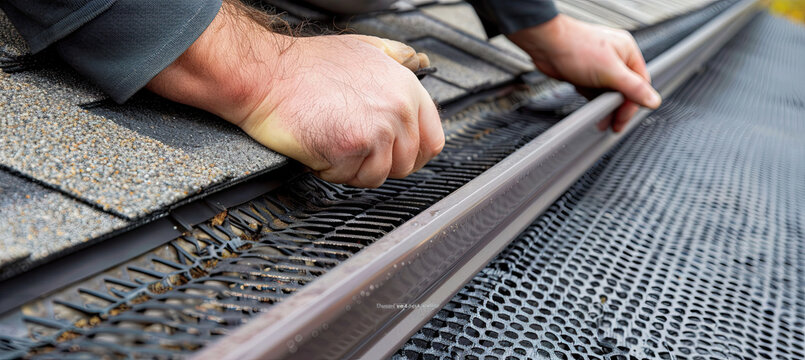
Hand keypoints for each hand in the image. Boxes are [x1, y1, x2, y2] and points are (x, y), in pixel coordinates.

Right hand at [147, 2, 442, 187]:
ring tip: (333, 142)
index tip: (396, 156)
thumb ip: (396, 68)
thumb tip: (415, 84)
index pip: (432, 141)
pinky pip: (350, 179)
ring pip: (379, 176)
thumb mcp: (365, 51)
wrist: (266, 75)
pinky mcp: (351, 149)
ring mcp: (377, 130)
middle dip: (379, 162)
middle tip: (353, 148)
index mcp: (406, 88)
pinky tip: (320, 147)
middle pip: (406, 164)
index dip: (412, 154)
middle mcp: (398, 109)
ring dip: (353, 168)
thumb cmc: (305, 65)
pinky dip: (332, 170)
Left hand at [508, 14, 661, 131]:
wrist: (546, 45)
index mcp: (627, 52)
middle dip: (620, 109)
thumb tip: (653, 101)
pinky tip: (592, 113)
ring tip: (603, 123)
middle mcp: (615, 58)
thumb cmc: (576, 48)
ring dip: (606, 108)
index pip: (640, 84)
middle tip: (615, 125)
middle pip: (625, 90)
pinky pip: (594, 92)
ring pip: (609, 93)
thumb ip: (633, 88)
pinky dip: (594, 103)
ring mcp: (599, 66)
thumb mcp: (610, 71)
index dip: (634, 104)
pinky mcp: (585, 74)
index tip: (624, 120)